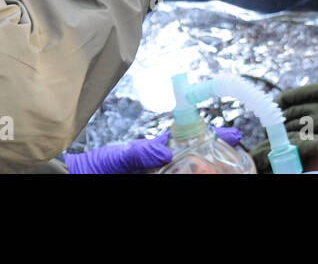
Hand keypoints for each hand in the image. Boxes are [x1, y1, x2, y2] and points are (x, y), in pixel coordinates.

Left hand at [63, 127, 243, 173]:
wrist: (81, 179)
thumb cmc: (97, 167)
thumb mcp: (118, 157)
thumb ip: (139, 152)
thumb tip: (165, 150)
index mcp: (160, 150)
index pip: (192, 138)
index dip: (215, 136)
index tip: (234, 136)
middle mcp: (165, 165)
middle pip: (199, 159)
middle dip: (219, 158)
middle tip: (235, 161)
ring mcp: (163, 174)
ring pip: (190, 171)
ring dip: (209, 170)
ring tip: (226, 170)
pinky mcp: (159, 182)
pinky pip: (180, 175)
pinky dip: (193, 174)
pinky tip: (207, 177)